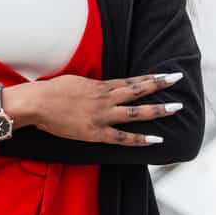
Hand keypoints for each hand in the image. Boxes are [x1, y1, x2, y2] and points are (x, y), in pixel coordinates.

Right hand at [24, 72, 183, 146]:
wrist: (37, 103)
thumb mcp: (75, 83)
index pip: (131, 81)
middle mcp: (105, 98)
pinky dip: (140, 139)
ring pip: (136, 112)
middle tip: (178, 79)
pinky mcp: (96, 132)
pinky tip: (156, 139)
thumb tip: (101, 88)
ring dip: (157, 109)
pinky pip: (123, 137)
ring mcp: (102, 115)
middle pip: (138, 90)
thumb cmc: (51, 92)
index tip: (166, 75)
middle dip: (160, 85)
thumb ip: (92, 87)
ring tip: (176, 107)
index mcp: (100, 86)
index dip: (150, 78)